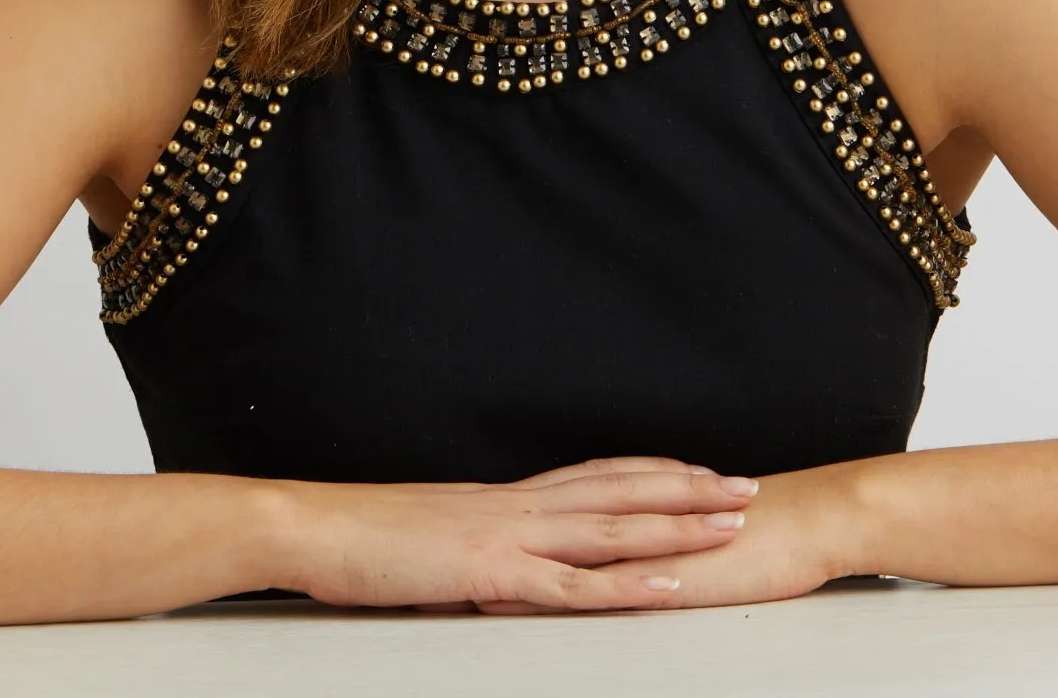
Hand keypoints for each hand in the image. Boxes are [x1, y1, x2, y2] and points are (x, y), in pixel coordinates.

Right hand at [270, 456, 763, 612]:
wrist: (311, 526)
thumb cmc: (360, 540)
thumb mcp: (432, 542)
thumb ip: (476, 551)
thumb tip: (499, 567)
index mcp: (502, 500)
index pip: (594, 477)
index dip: (651, 474)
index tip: (698, 471)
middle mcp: (516, 507)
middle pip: (619, 490)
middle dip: (688, 489)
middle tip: (746, 483)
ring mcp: (507, 537)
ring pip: (611, 527)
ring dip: (678, 525)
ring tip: (733, 519)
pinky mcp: (490, 574)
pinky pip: (572, 585)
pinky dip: (625, 585)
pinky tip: (667, 586)